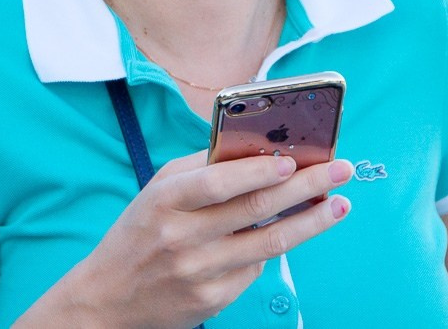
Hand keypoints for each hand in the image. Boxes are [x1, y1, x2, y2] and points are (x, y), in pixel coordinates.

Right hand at [56, 152, 352, 328]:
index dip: (260, 171)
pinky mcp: (213, 300)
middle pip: (257, 210)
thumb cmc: (140, 232)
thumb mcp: (159, 190)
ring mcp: (199, 273)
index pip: (219, 182)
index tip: (295, 159)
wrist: (107, 298)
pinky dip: (276, 247)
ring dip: (312, 222)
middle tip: (340, 171)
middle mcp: (183, 238)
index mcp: (165, 200)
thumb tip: (259, 146)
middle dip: (307, 187)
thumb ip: (203, 167)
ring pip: (269, 244)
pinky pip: (256, 268)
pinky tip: (292, 231)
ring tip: (340, 204)